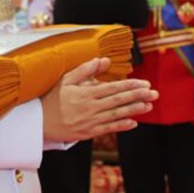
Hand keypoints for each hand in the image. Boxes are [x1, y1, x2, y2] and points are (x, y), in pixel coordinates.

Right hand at [42, 57, 157, 141]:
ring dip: (134, 110)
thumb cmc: (51, 98)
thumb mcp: (65, 79)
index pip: (113, 88)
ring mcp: (90, 121)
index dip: (131, 86)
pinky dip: (121, 126)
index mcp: (86, 93)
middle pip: (119, 101)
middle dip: (138, 96)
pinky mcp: (88, 132)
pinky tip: (133, 122)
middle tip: (154, 93)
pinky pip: (108, 128)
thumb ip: (85, 69)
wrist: (38, 123)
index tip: (144, 83)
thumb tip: (103, 60)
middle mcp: (90, 107)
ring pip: (117, 115)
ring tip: (148, 106)